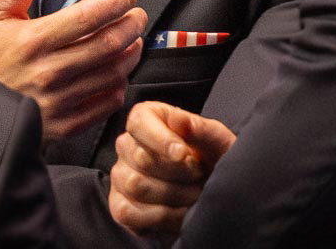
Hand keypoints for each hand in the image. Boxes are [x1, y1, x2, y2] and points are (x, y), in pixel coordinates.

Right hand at [0, 0, 147, 139]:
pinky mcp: (63, 125)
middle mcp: (49, 72)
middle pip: (108, 44)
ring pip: (113, 74)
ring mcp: (58, 101)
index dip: (116, 3)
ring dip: (131, 54)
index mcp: (34, 41)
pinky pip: (106, 104)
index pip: (88, 17)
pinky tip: (117, 74)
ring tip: (133, 42)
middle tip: (137, 16)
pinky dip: (119, 86)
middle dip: (132, 25)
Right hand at [110, 101, 236, 240]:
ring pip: (136, 186)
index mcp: (147, 118)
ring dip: (174, 195)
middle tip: (199, 176)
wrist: (214, 192)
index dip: (162, 140)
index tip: (185, 155)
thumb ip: (199, 128)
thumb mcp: (216, 141)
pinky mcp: (120, 207)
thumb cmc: (213, 160)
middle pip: (141, 158)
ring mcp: (120, 177)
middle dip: (178, 172)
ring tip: (194, 194)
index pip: (139, 122)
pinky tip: (181, 214)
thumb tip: (177, 119)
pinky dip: (161, 217)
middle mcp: (127, 145)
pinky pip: (128, 214)